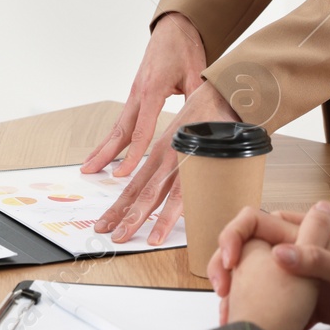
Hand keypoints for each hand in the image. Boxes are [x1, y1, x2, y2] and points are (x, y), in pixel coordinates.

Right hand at [83, 13, 206, 178]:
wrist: (175, 28)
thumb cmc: (186, 48)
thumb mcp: (197, 74)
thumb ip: (199, 101)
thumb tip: (210, 127)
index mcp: (153, 89)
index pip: (141, 129)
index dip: (133, 154)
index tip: (123, 173)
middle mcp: (138, 92)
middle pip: (120, 130)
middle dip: (105, 153)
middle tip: (89, 172)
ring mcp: (134, 92)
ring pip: (117, 125)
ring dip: (103, 146)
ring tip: (89, 165)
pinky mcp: (136, 93)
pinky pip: (122, 119)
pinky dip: (112, 136)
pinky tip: (106, 147)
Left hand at [90, 79, 237, 243]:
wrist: (227, 92)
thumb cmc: (212, 118)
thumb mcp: (189, 138)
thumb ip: (182, 160)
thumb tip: (179, 184)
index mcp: (162, 150)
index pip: (135, 183)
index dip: (119, 204)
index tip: (105, 222)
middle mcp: (164, 156)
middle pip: (137, 191)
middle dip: (118, 214)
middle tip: (102, 233)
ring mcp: (179, 160)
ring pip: (152, 195)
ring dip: (135, 218)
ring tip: (121, 237)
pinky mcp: (195, 164)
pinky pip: (180, 197)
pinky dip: (167, 218)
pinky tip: (156, 235)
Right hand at [212, 201, 329, 324]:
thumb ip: (315, 259)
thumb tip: (278, 253)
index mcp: (299, 237)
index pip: (254, 222)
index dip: (234, 237)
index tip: (230, 263)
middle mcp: (293, 254)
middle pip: (248, 251)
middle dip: (228, 268)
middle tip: (222, 293)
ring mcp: (296, 279)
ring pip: (256, 279)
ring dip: (240, 294)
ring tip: (229, 316)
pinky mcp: (301, 304)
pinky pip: (272, 306)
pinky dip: (260, 317)